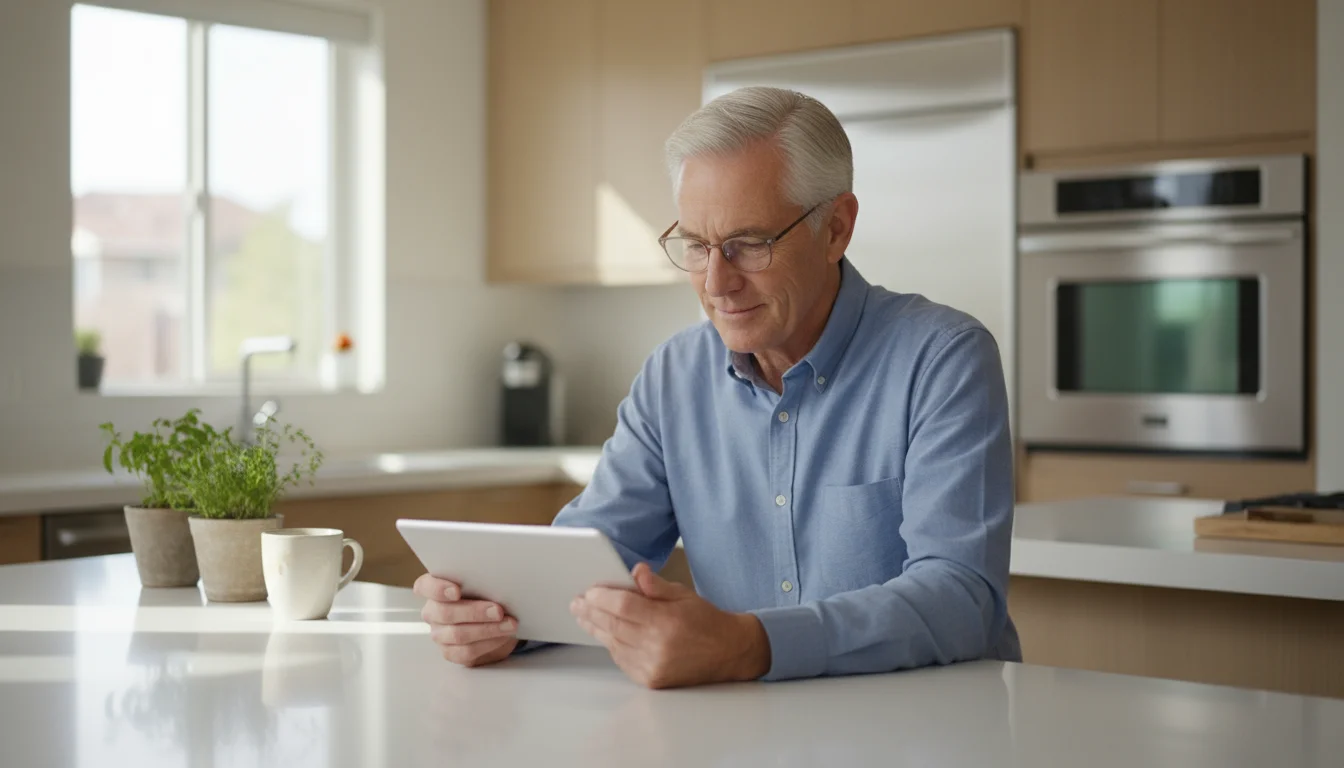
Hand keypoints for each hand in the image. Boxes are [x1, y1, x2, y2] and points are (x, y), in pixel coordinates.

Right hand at [414, 573, 518, 666]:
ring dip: (487, 629)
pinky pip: (466, 652)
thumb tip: (499, 582)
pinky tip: (502, 637)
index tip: (456, 591)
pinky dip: (488, 644)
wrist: (495, 622)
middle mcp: (433, 612)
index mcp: (435, 589)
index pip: (425, 586)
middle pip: (445, 613)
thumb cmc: (486, 596)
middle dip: (475, 612)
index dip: (437, 588)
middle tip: (498, 610)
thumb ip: (482, 582)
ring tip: (509, 624)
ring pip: (458, 634)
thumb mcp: (484, 585)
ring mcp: (439, 633)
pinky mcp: (450, 652)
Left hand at [571, 562, 770, 688]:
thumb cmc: (707, 621)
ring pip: (613, 643)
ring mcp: (653, 666)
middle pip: (613, 625)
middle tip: (577, 603)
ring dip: (596, 628)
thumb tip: (635, 572)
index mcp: (666, 621)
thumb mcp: (684, 594)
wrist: (730, 652)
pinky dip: (611, 644)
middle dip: (591, 612)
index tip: (589, 591)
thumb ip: (655, 585)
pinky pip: (622, 659)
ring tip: (584, 616)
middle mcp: (658, 646)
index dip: (602, 597)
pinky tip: (605, 633)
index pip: (624, 606)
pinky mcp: (651, 680)